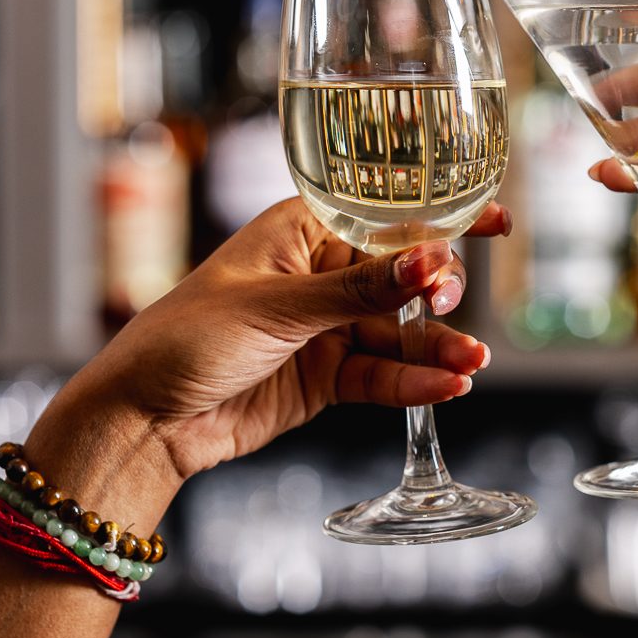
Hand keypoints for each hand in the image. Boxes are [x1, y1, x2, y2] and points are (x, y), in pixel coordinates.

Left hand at [28, 198, 510, 513]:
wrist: (142, 421)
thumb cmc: (183, 339)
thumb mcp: (276, 307)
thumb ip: (359, 289)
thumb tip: (428, 261)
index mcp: (300, 231)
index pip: (384, 215)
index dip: (442, 218)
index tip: (496, 221)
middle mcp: (319, 274)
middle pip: (403, 277)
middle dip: (437, 292)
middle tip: (450, 308)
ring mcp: (325, 328)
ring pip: (399, 333)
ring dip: (436, 348)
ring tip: (472, 364)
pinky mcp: (326, 378)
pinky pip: (383, 376)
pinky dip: (414, 383)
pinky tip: (446, 387)